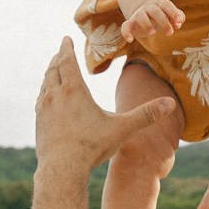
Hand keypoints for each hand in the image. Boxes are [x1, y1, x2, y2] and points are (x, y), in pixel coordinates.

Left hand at [35, 40, 177, 179]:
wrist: (61, 169)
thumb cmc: (91, 147)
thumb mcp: (122, 129)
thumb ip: (146, 115)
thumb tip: (170, 103)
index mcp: (74, 90)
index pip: (67, 60)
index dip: (67, 48)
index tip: (65, 39)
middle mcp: (55, 95)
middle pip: (53, 69)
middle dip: (57, 59)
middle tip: (60, 53)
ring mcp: (44, 109)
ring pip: (45, 84)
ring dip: (50, 75)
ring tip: (54, 72)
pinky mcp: (38, 123)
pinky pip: (41, 101)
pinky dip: (45, 93)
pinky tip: (48, 99)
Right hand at [121, 0, 185, 45]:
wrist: (143, 10)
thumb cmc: (161, 15)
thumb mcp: (170, 14)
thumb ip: (178, 17)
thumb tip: (178, 23)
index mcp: (159, 4)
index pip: (166, 5)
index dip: (173, 12)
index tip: (179, 21)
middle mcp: (148, 8)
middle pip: (155, 11)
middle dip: (163, 21)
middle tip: (170, 33)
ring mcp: (138, 15)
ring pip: (141, 16)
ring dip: (146, 24)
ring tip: (152, 33)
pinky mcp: (131, 24)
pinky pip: (125, 26)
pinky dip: (126, 32)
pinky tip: (130, 40)